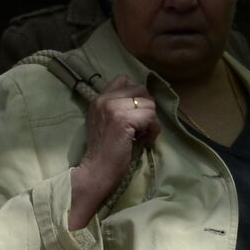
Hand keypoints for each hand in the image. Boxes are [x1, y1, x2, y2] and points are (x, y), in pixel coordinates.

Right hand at [69, 74, 158, 228]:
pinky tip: (144, 141)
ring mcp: (113, 108)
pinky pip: (150, 117)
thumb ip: (119, 107)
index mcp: (99, 98)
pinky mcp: (123, 120)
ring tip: (143, 136)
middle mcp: (105, 99)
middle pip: (141, 90)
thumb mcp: (107, 122)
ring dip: (152, 121)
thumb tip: (144, 101)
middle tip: (141, 127)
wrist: (96, 170)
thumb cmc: (104, 151)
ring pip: (149, 103)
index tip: (135, 114)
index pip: (125, 79)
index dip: (136, 96)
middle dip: (147, 108)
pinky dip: (153, 130)